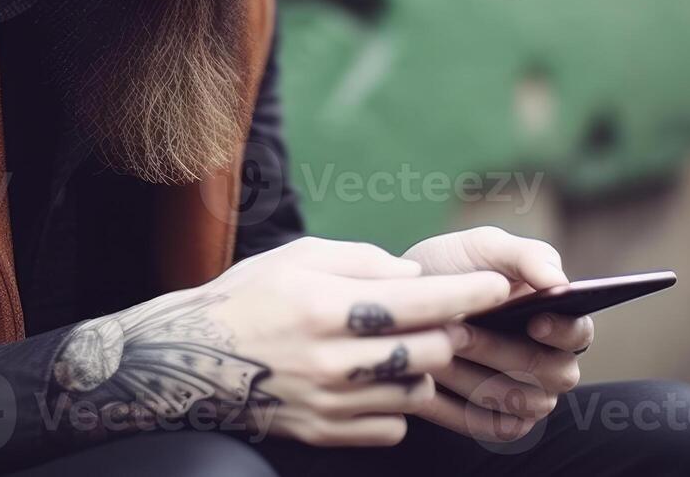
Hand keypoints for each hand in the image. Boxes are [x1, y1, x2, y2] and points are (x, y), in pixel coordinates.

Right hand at [48, 236, 509, 446]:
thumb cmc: (249, 296)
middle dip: (448, 333)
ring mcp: (329, 402)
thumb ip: (363, 262)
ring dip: (424, 369)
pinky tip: (375, 381)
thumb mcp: (299, 257)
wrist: (188, 360)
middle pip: (429, 353)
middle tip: (443, 318)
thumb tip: (416, 277)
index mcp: (327, 306)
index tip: (500, 288)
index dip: (468, 294)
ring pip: (415, 392)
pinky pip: (391, 424)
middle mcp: (331, 359)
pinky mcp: (325, 433)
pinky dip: (395, 403)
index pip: (420, 302)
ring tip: (406, 348)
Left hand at [400, 227, 594, 443]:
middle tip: (458, 331)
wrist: (401, 300)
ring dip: (478, 376)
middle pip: (555, 373)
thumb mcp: (484, 247)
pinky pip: (496, 427)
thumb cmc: (452, 268)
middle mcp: (550, 362)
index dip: (563, 331)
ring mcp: (526, 396)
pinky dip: (465, 407)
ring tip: (439, 349)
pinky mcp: (496, 421)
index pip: (580, 334)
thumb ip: (527, 256)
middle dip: (504, 351)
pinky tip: (436, 381)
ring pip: (522, 401)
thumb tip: (561, 283)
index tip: (533, 321)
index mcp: (557, 318)